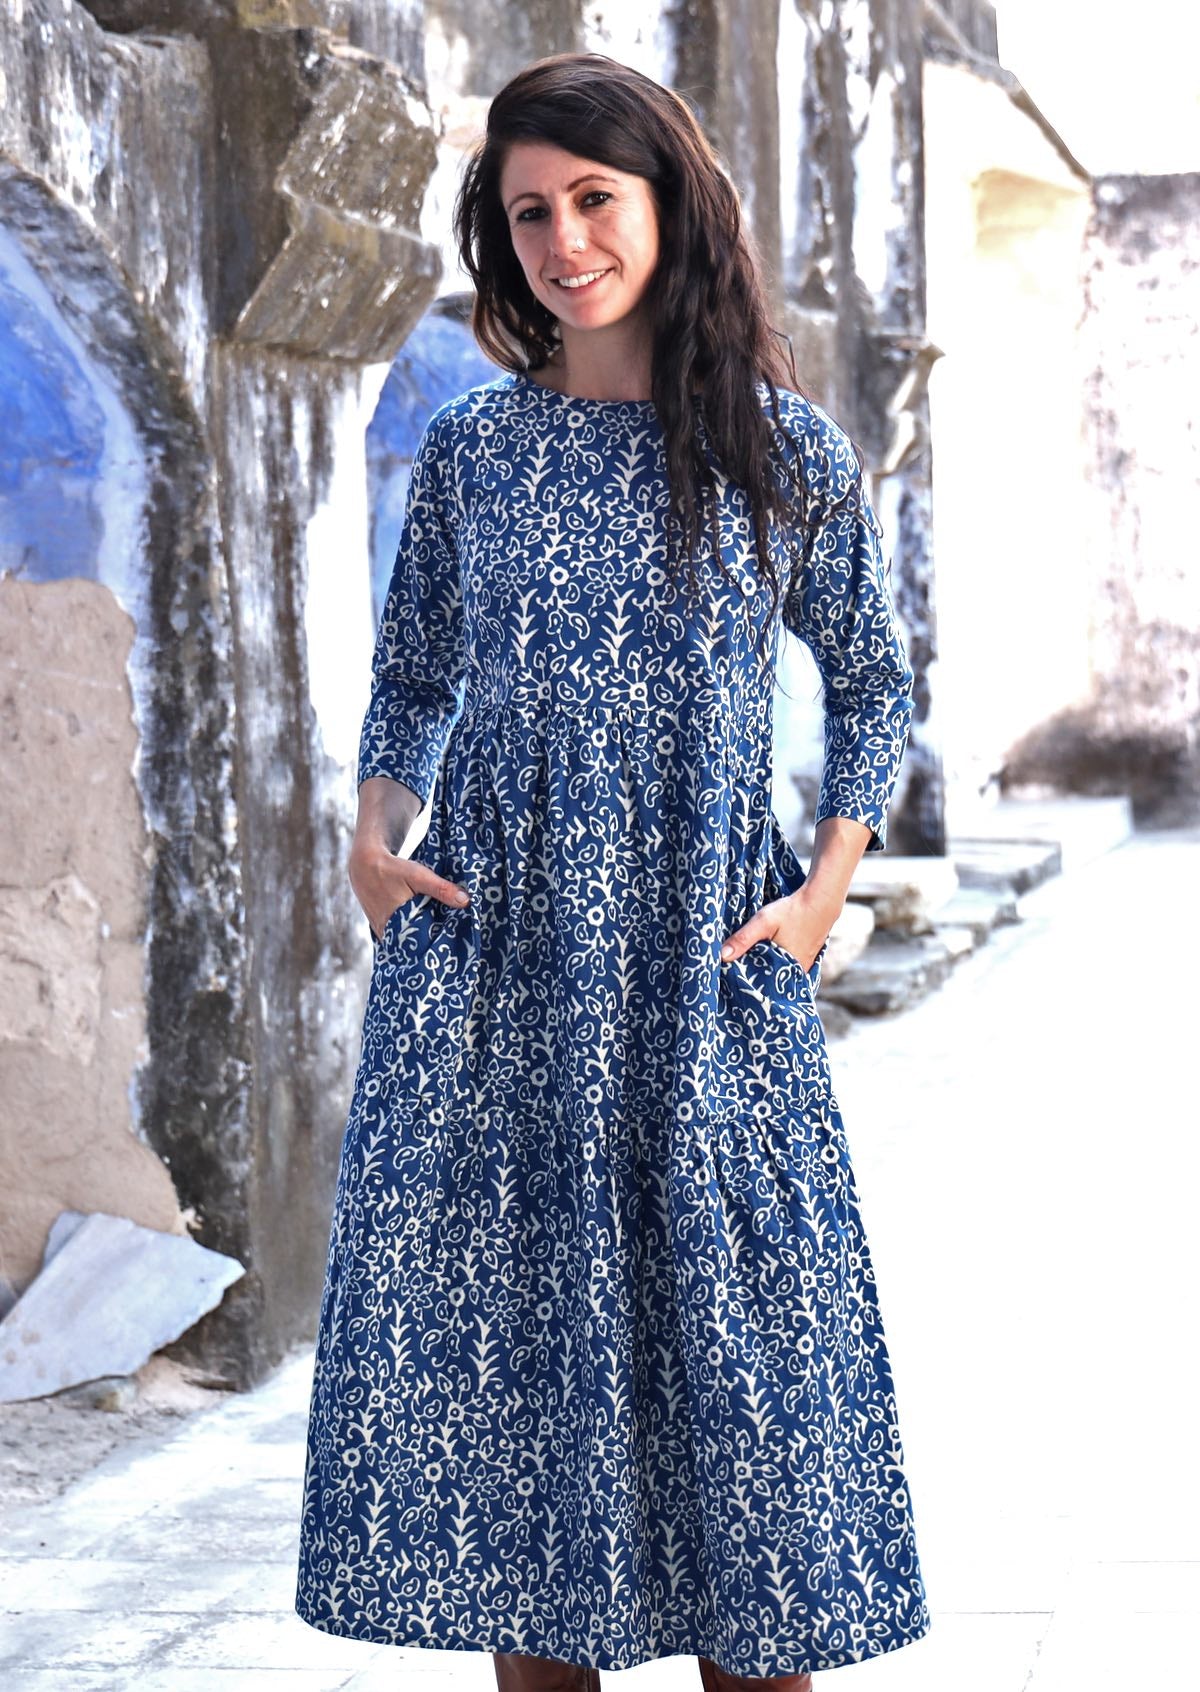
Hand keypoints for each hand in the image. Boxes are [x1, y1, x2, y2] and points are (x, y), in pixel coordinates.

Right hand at [349, 838, 469, 941]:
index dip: (438, 946)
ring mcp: (383, 932)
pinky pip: (399, 937)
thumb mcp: (418, 875)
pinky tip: (426, 932)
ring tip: (442, 942)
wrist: (364, 866)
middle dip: (431, 945)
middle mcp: (388, 931)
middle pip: (415, 945)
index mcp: (397, 923)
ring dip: (421, 940)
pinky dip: (411, 935)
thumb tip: (466, 902)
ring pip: (406, 942)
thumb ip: (441, 889)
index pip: (422, 944)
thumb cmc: (392, 870)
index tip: (455, 947)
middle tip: (452, 947)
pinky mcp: (381, 929)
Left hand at [719, 885, 839, 971]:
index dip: (746, 983)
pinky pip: (788, 969)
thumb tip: (721, 956)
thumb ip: (743, 939)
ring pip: (779, 975)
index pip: (760, 986)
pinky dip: (778, 965)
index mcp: (785, 969)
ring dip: (767, 972)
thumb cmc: (792, 912)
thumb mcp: (763, 922)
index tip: (731, 981)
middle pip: (770, 982)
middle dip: (755, 980)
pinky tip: (768, 959)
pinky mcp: (807, 961)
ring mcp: (803, 968)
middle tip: (736, 977)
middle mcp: (796, 973)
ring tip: (750, 968)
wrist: (820, 902)